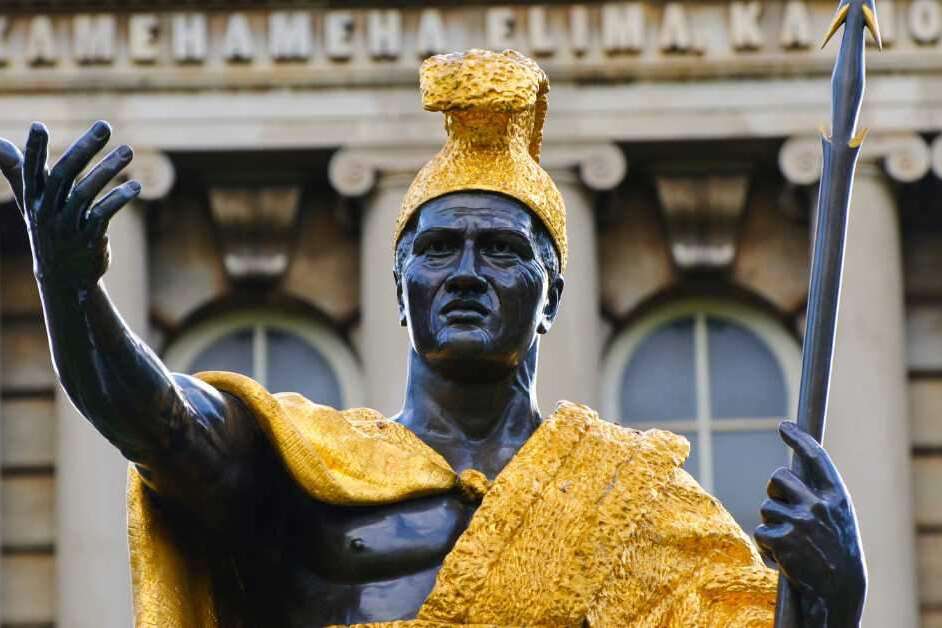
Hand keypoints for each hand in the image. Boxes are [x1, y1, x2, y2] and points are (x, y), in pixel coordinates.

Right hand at [0, 121, 139, 287]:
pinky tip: (136, 186)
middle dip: (83, 148)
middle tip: (104, 126)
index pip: (30, 171)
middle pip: (62, 175)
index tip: (38, 126)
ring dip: (108, 168)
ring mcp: (68, 227)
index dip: (33, 150)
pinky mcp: (89, 239)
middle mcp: (47, 212)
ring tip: (128, 150)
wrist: (64, 277)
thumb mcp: (30, 203)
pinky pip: (103, 214)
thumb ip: (18, 171)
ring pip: (86, 193)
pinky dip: (119, 198)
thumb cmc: (48, 229)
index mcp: (33, 200)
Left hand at [755, 422, 865, 626]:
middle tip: (783, 508)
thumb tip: (787, 473)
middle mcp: (819, 505)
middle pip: (778, 477)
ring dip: (772, 523)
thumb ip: (818, 495)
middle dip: (774, 490)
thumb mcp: (837, 519)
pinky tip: (784, 559)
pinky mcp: (782, 539)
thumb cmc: (836, 552)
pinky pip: (761, 531)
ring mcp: (800, 522)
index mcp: (836, 497)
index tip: (785, 426)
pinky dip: (767, 546)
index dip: (799, 438)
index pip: (816, 458)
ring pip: (767, 506)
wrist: (838, 590)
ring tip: (792, 544)